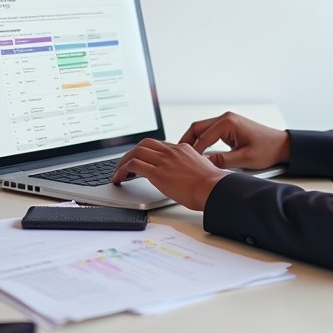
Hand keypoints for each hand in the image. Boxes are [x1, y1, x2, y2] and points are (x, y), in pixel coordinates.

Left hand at [110, 138, 228, 210]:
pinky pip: (134, 165)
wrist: (214, 188)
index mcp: (182, 149)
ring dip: (123, 162)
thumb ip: (189, 168)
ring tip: (118, 172)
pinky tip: (120, 178)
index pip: (159, 146)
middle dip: (132, 153)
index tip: (141, 160)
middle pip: (144, 144)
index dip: (147, 152)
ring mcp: (164, 161)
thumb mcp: (201, 169)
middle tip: (125, 164)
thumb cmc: (211, 185)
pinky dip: (123, 170)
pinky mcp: (157, 173)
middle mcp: (172, 152)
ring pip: (136, 152)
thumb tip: (185, 177)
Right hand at [179, 112, 289, 170]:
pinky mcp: (228, 127)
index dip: (193, 151)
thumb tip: (204, 163)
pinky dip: (201, 140)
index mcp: (228, 123)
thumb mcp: (244, 158)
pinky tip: (196, 151)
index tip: (185, 162)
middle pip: (197, 128)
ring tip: (184, 155)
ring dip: (193, 140)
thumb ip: (222, 160)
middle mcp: (225, 118)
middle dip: (186, 141)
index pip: (203, 136)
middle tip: (177, 156)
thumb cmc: (267, 149)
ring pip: (201, 129)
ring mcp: (226, 121)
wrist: (280, 145)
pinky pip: (209, 131)